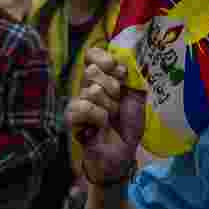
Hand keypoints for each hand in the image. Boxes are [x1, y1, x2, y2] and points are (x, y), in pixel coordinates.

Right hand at [65, 47, 145, 184]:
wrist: (122, 153)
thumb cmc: (128, 125)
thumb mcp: (136, 97)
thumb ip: (131, 76)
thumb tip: (124, 59)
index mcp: (102, 78)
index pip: (91, 55)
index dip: (103, 58)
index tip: (120, 72)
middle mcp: (87, 86)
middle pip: (91, 70)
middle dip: (112, 87)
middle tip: (118, 103)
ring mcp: (77, 101)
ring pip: (91, 91)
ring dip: (109, 107)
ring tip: (111, 118)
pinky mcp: (72, 118)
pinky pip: (83, 107)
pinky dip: (98, 117)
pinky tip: (100, 126)